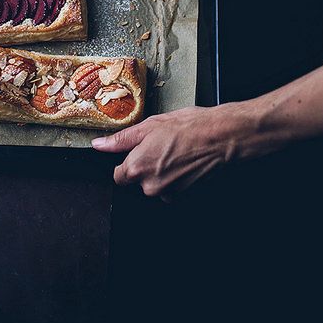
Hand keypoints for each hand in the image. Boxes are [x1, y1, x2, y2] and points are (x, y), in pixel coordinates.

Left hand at [92, 103, 281, 199]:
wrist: (222, 137)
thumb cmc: (189, 127)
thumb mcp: (150, 125)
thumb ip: (121, 139)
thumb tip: (100, 145)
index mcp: (137, 167)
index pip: (119, 175)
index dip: (128, 161)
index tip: (139, 151)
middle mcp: (150, 186)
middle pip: (138, 181)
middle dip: (146, 165)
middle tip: (162, 146)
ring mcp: (169, 193)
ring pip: (156, 185)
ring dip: (162, 172)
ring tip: (177, 152)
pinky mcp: (185, 196)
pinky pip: (173, 188)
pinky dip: (177, 177)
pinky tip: (186, 161)